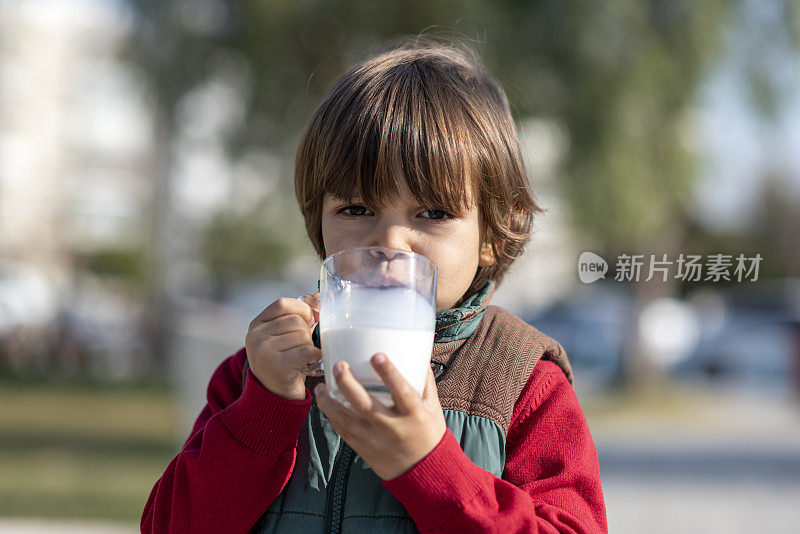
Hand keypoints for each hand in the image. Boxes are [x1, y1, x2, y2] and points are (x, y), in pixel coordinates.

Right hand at [244, 293, 320, 399]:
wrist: (274, 396)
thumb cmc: (284, 361)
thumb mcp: (283, 336)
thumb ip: (297, 317)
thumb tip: (322, 297)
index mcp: (256, 325)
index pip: (282, 304)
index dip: (301, 308)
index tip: (310, 319)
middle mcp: (256, 336)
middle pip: (296, 321)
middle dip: (307, 333)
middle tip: (302, 348)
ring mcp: (264, 350)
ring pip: (303, 336)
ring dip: (310, 346)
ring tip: (302, 358)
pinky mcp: (277, 365)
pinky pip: (306, 350)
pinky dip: (314, 355)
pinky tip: (311, 362)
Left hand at [314, 354, 446, 479]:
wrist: (423, 472)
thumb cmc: (429, 435)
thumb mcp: (433, 408)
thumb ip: (424, 382)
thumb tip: (417, 355)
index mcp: (413, 415)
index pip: (401, 391)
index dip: (389, 373)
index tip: (377, 355)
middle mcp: (392, 427)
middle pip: (365, 405)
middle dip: (348, 384)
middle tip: (339, 366)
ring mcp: (375, 440)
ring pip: (347, 420)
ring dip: (330, 402)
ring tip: (321, 386)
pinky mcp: (363, 448)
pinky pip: (343, 431)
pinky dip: (332, 416)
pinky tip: (325, 403)